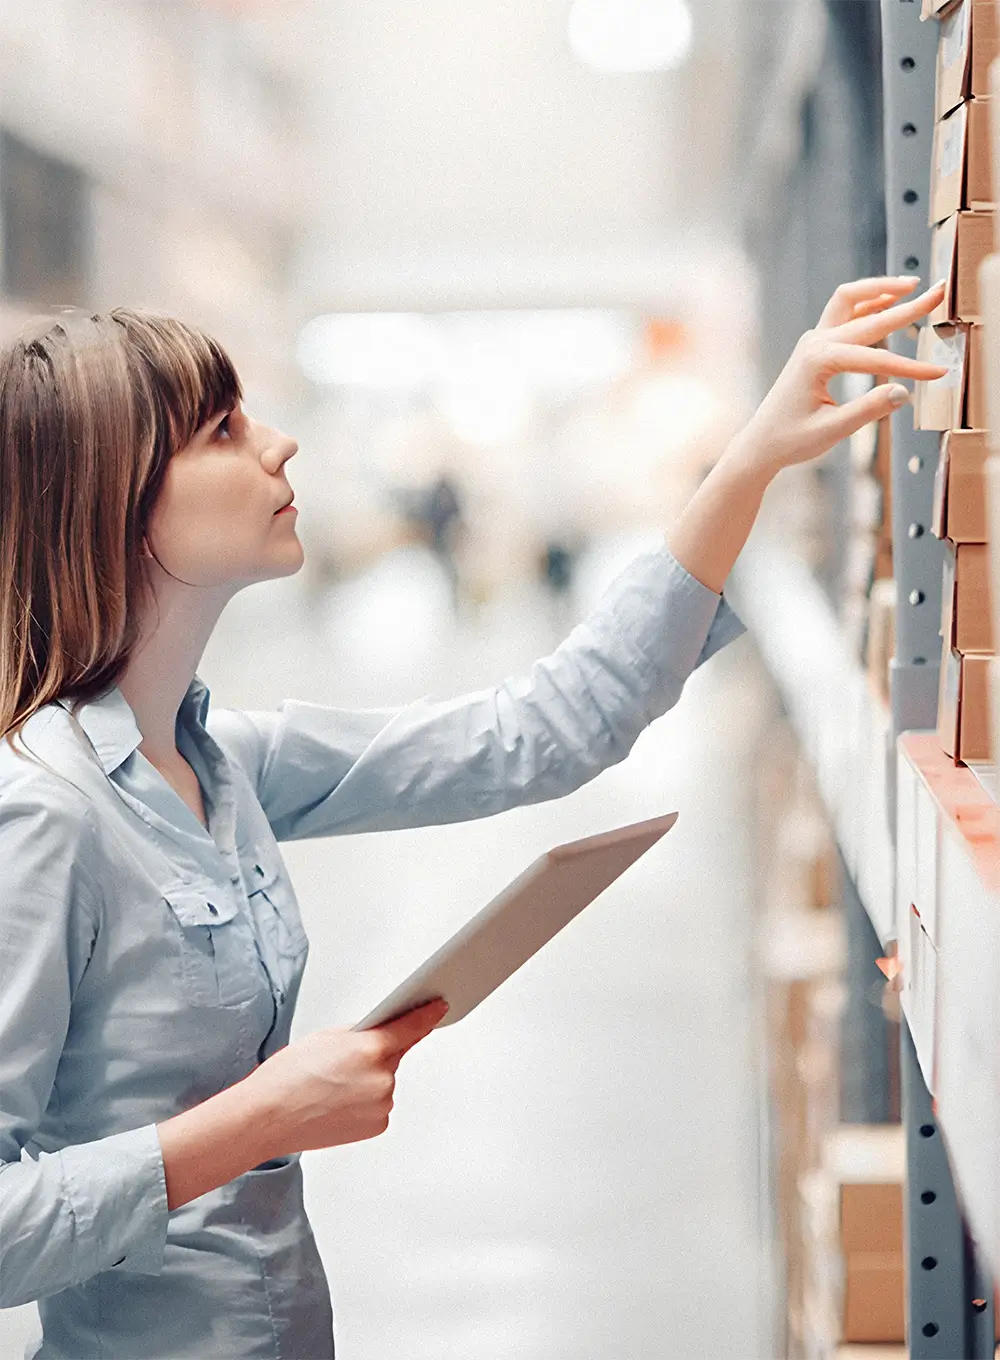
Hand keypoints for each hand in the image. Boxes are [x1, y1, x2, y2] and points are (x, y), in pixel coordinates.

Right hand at [247, 998, 448, 1158]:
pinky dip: (364, 1101)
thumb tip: (379, 1032)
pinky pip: (378, 1104)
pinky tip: (338, 1102)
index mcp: (371, 1048)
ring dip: (368, 1079)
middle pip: (393, 1055)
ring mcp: (382, 1104)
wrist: (267, 1118)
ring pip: (384, 1081)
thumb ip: (361, 1033)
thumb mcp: (326, 1037)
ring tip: (332, 1086)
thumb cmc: (288, 1076)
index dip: (428, 1015)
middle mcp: (382, 1078)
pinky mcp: (378, 1125)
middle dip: (375, 1053)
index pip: (411, 1026)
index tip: (439, 1007)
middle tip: (342, 1062)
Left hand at [735, 275, 947, 474]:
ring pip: (849, 299)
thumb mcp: (832, 430)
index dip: (910, 367)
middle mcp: (815, 343)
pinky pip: (843, 312)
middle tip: (939, 292)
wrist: (761, 442)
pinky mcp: (815, 345)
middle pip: (869, 316)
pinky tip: (887, 300)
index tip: (938, 374)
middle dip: (907, 306)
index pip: (876, 359)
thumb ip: (868, 410)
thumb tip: (903, 392)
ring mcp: (813, 340)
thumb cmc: (791, 440)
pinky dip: (866, 302)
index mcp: (818, 361)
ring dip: (879, 289)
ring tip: (911, 285)